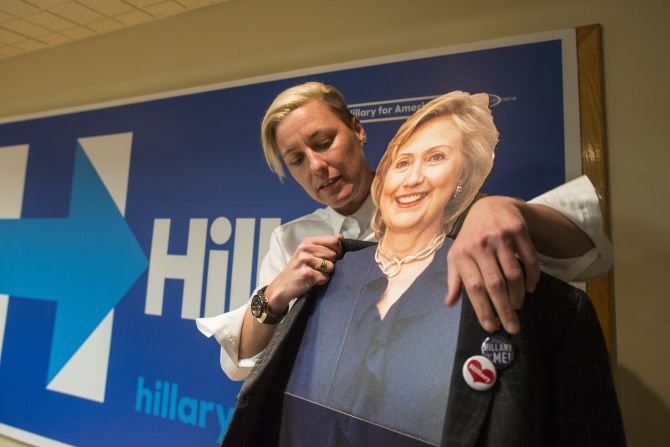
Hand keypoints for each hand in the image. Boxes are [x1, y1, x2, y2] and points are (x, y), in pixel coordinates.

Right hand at [264, 234, 343, 311]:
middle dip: (331, 263)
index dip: (339, 250)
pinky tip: (312, 280)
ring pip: (331, 266)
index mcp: (308, 241)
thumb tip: (341, 237)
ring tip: (315, 273)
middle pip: (334, 254)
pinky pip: (325, 277)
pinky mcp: (307, 273)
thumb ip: (325, 244)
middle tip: (320, 268)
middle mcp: (306, 248)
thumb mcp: (309, 252)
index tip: (334, 257)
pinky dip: (321, 281)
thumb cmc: (298, 269)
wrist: (282, 285)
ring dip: (326, 273)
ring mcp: (305, 260)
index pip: (334, 241)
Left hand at [445, 196, 539, 333]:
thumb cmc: (470, 238)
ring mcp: (500, 236)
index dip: (482, 309)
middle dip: (504, 310)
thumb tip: (448, 303)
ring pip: (513, 274)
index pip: (473, 287)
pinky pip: (530, 259)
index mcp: (462, 254)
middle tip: (512, 327)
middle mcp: (480, 244)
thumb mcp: (457, 255)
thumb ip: (454, 279)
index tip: (490, 327)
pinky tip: (530, 288)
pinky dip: (532, 277)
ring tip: (518, 307)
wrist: (489, 207)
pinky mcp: (517, 230)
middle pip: (495, 284)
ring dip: (518, 295)